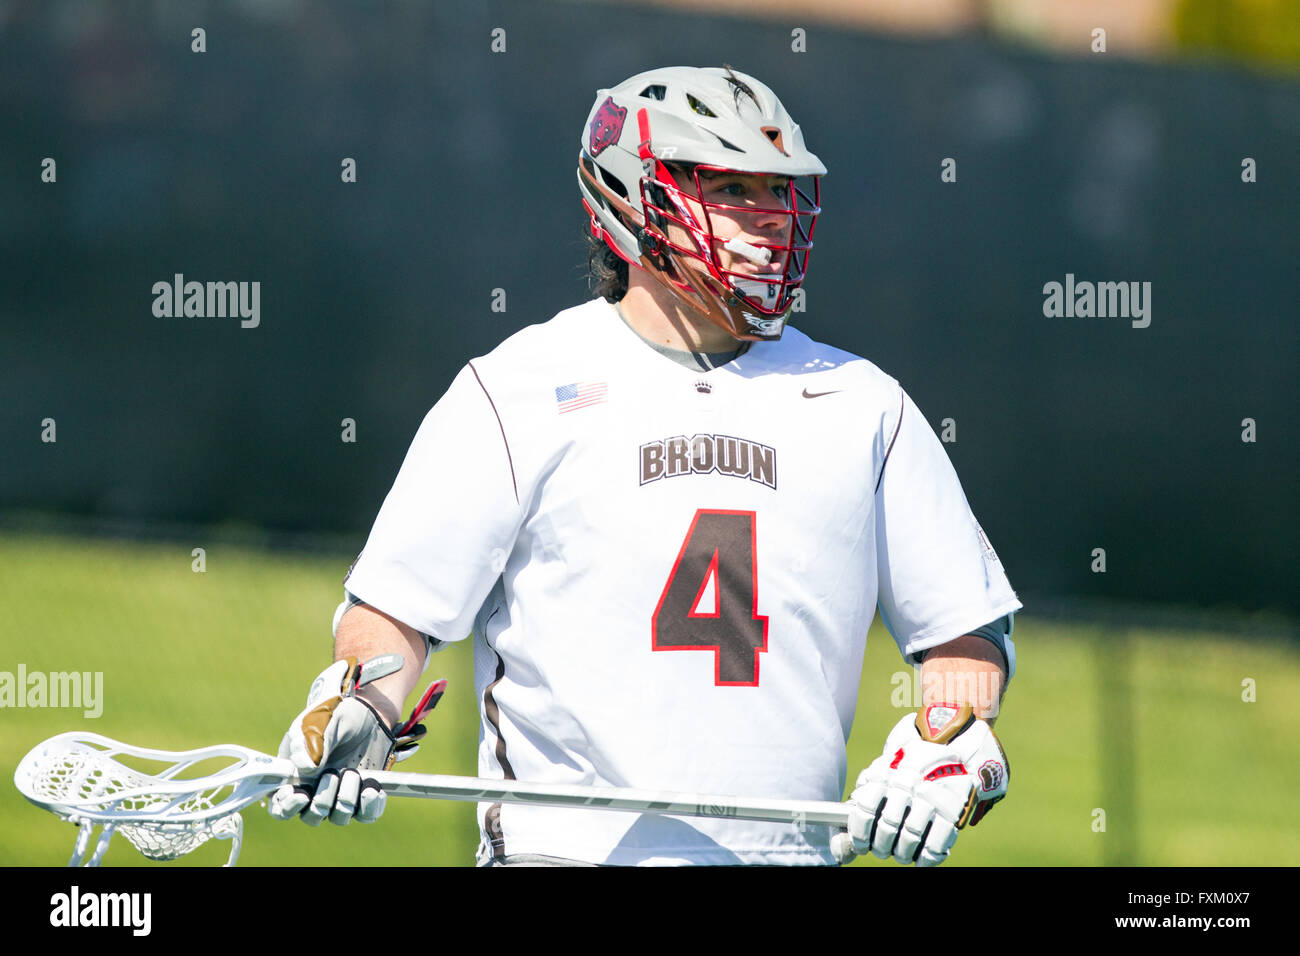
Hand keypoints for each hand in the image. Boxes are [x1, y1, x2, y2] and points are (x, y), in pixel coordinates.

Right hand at [268, 656, 421, 825]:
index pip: (280, 805)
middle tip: (332, 774)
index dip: (287, 806)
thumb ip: (311, 741)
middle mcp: (314, 789)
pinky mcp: (363, 794)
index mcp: (293, 774)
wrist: (369, 712)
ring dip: (346, 797)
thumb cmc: (335, 714)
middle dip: (322, 800)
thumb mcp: (320, 720)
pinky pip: (366, 814)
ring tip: (352, 772)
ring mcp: (340, 794)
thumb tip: (307, 768)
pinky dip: (369, 805)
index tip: (301, 794)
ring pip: (338, 816)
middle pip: (310, 815)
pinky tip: (371, 787)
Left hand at [837, 703, 1008, 865]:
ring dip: (902, 853)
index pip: (865, 809)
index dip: (860, 832)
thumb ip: (867, 789)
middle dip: (881, 846)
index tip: (860, 844)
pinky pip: (936, 844)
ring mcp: (931, 796)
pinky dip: (926, 859)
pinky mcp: (954, 808)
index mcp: (886, 772)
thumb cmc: (912, 759)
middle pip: (888, 827)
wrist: (955, 742)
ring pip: (910, 838)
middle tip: (881, 850)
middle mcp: (907, 784)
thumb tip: (847, 821)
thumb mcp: (886, 764)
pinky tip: (920, 860)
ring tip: (899, 855)